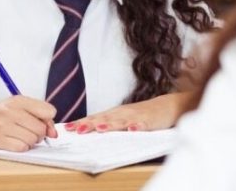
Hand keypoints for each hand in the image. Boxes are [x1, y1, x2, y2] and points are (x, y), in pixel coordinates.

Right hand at [0, 96, 57, 151]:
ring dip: (28, 142)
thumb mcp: (15, 107)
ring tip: (17, 136)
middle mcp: (12, 110)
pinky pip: (21, 148)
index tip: (41, 124)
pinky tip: (11, 142)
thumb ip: (36, 115)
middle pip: (41, 128)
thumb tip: (54, 133)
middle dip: (38, 134)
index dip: (48, 121)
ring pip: (32, 139)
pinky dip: (19, 148)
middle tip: (26, 132)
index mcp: (19, 100)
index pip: (49, 111)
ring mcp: (3, 125)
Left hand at [65, 92, 194, 133]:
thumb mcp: (123, 119)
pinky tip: (132, 130)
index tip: (68, 129)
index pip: (95, 118)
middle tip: (78, 130)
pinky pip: (143, 124)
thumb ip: (108, 124)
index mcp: (115, 114)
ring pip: (121, 121)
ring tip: (100, 129)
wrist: (167, 106)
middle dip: (91, 124)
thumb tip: (89, 130)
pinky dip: (137, 126)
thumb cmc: (143, 114)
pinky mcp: (150, 121)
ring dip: (110, 125)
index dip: (82, 123)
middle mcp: (123, 113)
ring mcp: (136, 116)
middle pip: (105, 119)